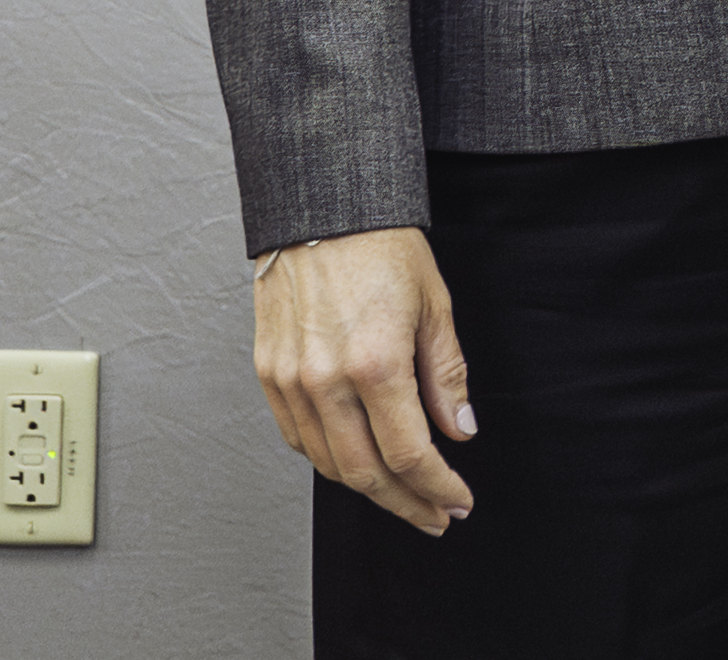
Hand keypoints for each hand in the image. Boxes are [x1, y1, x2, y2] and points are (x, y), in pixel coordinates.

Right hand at [251, 225, 476, 531]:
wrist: (321, 211)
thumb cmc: (383, 248)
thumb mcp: (434, 306)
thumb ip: (446, 376)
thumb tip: (459, 432)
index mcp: (376, 364)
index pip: (410, 454)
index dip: (438, 488)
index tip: (459, 502)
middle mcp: (326, 381)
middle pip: (365, 474)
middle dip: (406, 504)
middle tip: (435, 516)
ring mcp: (291, 381)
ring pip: (328, 463)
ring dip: (368, 489)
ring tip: (402, 496)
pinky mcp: (268, 374)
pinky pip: (297, 438)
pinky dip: (328, 459)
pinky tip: (355, 462)